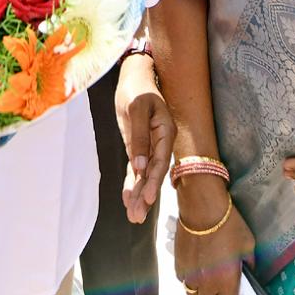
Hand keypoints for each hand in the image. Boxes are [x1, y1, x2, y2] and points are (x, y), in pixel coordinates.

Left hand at [115, 51, 172, 222]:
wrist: (134, 78)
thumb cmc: (137, 89)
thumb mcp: (137, 109)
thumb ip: (139, 137)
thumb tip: (140, 166)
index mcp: (166, 132)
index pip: (161, 161)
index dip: (154, 180)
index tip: (148, 198)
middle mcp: (161, 142)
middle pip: (154, 173)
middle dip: (146, 195)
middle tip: (136, 216)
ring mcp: (150, 146)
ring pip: (145, 175)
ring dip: (139, 194)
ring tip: (132, 216)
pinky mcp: (139, 147)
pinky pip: (137, 169)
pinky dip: (132, 183)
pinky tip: (128, 199)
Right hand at [174, 183, 254, 294]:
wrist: (202, 207)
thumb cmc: (228, 223)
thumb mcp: (248, 244)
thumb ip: (249, 262)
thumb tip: (248, 268)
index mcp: (227, 281)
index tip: (233, 294)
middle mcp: (207, 282)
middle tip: (219, 291)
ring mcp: (190, 274)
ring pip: (193, 294)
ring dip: (200, 291)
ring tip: (206, 283)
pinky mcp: (178, 263)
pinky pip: (183, 280)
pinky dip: (189, 279)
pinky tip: (195, 269)